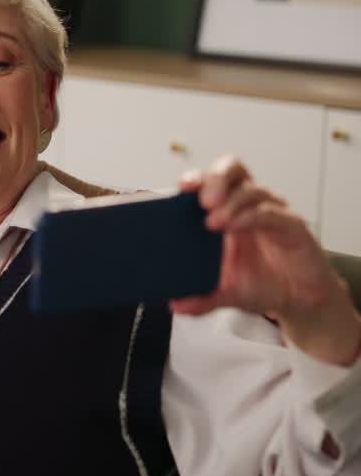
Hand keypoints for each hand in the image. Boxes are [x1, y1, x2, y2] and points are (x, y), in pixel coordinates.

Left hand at [170, 156, 360, 364]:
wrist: (299, 300)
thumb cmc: (262, 283)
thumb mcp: (225, 293)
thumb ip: (201, 298)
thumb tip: (175, 305)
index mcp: (226, 212)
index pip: (210, 180)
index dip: (196, 178)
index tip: (181, 187)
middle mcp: (248, 206)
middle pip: (232, 170)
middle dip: (214, 179)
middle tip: (202, 201)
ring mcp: (271, 212)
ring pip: (251, 189)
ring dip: (230, 202)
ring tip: (213, 222)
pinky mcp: (293, 226)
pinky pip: (272, 212)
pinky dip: (251, 216)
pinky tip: (236, 226)